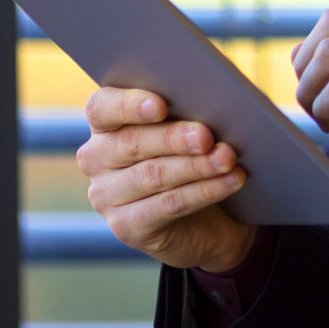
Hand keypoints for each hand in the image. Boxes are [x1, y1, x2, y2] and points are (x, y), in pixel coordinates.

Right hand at [77, 87, 256, 271]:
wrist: (208, 217)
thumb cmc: (194, 155)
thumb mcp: (189, 128)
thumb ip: (188, 111)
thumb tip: (213, 100)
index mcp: (106, 123)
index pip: (103, 108)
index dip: (130, 105)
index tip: (161, 106)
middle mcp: (97, 159)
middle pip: (132, 143)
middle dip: (174, 138)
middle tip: (206, 136)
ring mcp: (106, 196)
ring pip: (153, 175)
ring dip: (196, 166)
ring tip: (227, 158)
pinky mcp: (126, 227)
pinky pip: (168, 205)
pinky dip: (204, 191)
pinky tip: (231, 181)